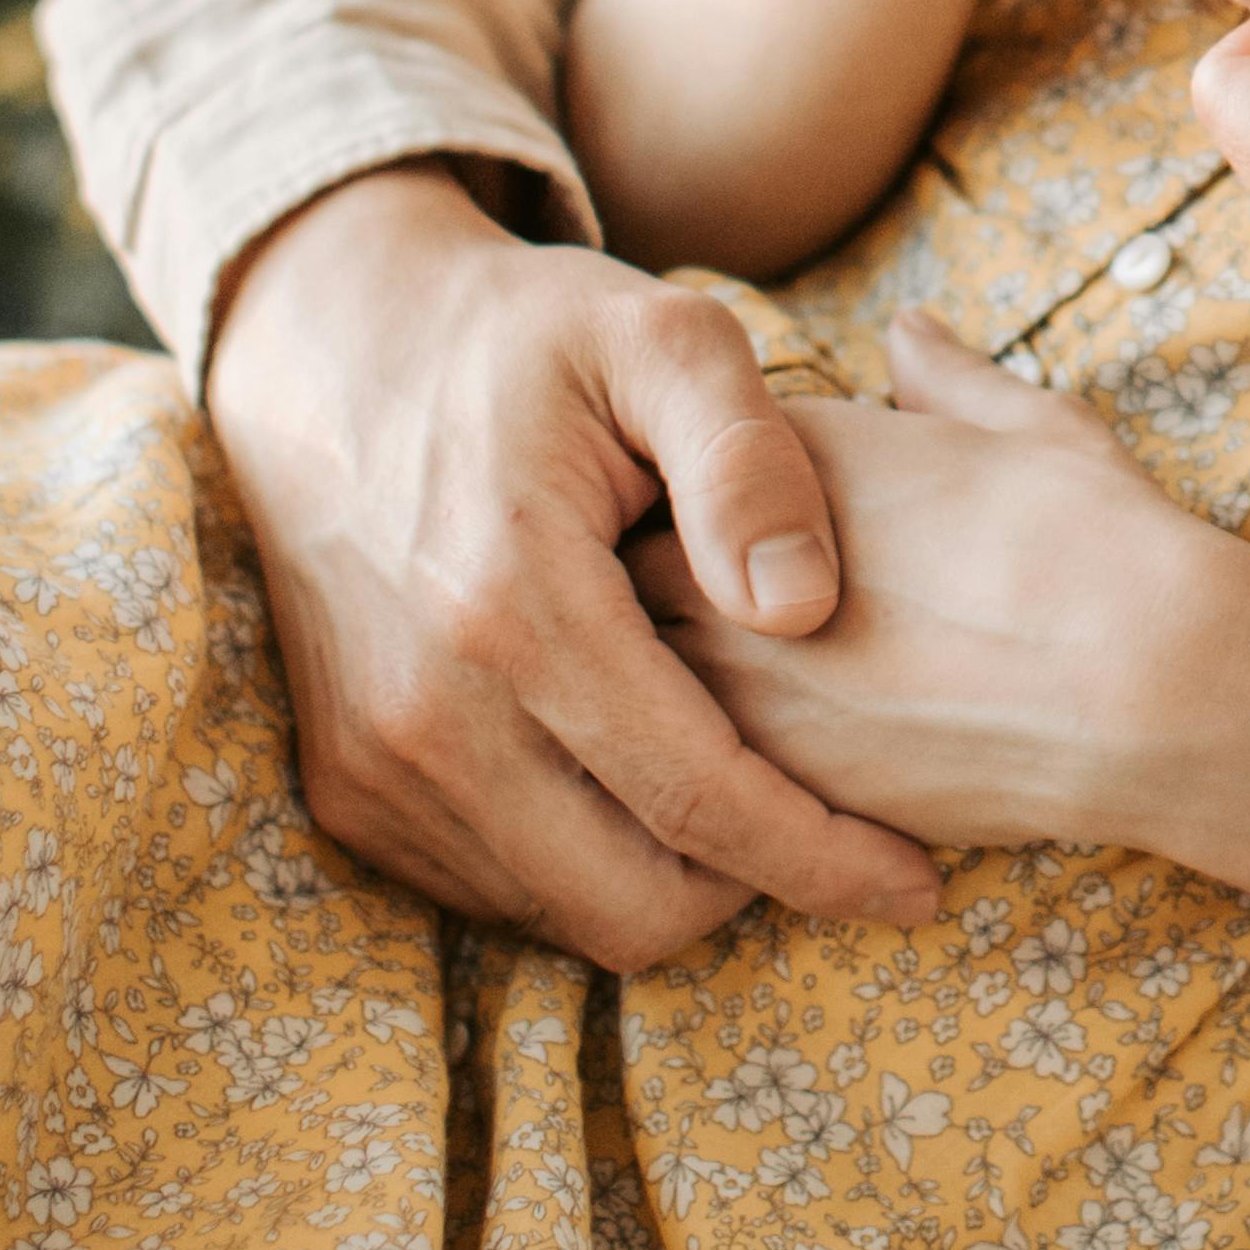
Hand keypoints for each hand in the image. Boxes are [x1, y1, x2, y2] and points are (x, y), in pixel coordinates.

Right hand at [199, 163, 943, 964]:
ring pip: (567, 913)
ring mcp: (374, 763)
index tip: (918, 884)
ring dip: (673, 881)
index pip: (699, 802)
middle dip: (756, 890)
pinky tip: (644, 773)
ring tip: (745, 785)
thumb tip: (806, 609)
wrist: (331, 346)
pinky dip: (587, 861)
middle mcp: (428, 713)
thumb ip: (748, 462)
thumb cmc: (526, 338)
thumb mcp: (662, 336)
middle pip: (634, 905)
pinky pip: (496, 889)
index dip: (822, 859)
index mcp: (515, 605)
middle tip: (834, 826)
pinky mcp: (348, 787)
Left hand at [629, 307, 1231, 852]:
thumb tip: (911, 334)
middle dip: (671, 589)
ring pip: (646, 679)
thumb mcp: (1027, 425)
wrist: (1143, 683)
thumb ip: (947, 380)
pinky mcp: (761, 778)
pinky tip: (797, 768)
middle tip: (734, 620)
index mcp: (782, 452)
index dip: (712, 501)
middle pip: (636, 567)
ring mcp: (733, 671)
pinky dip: (722, 769)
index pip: (682, 464)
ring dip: (682, 684)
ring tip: (778, 702)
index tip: (752, 528)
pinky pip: (693, 774)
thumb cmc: (1096, 538)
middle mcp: (727, 554)